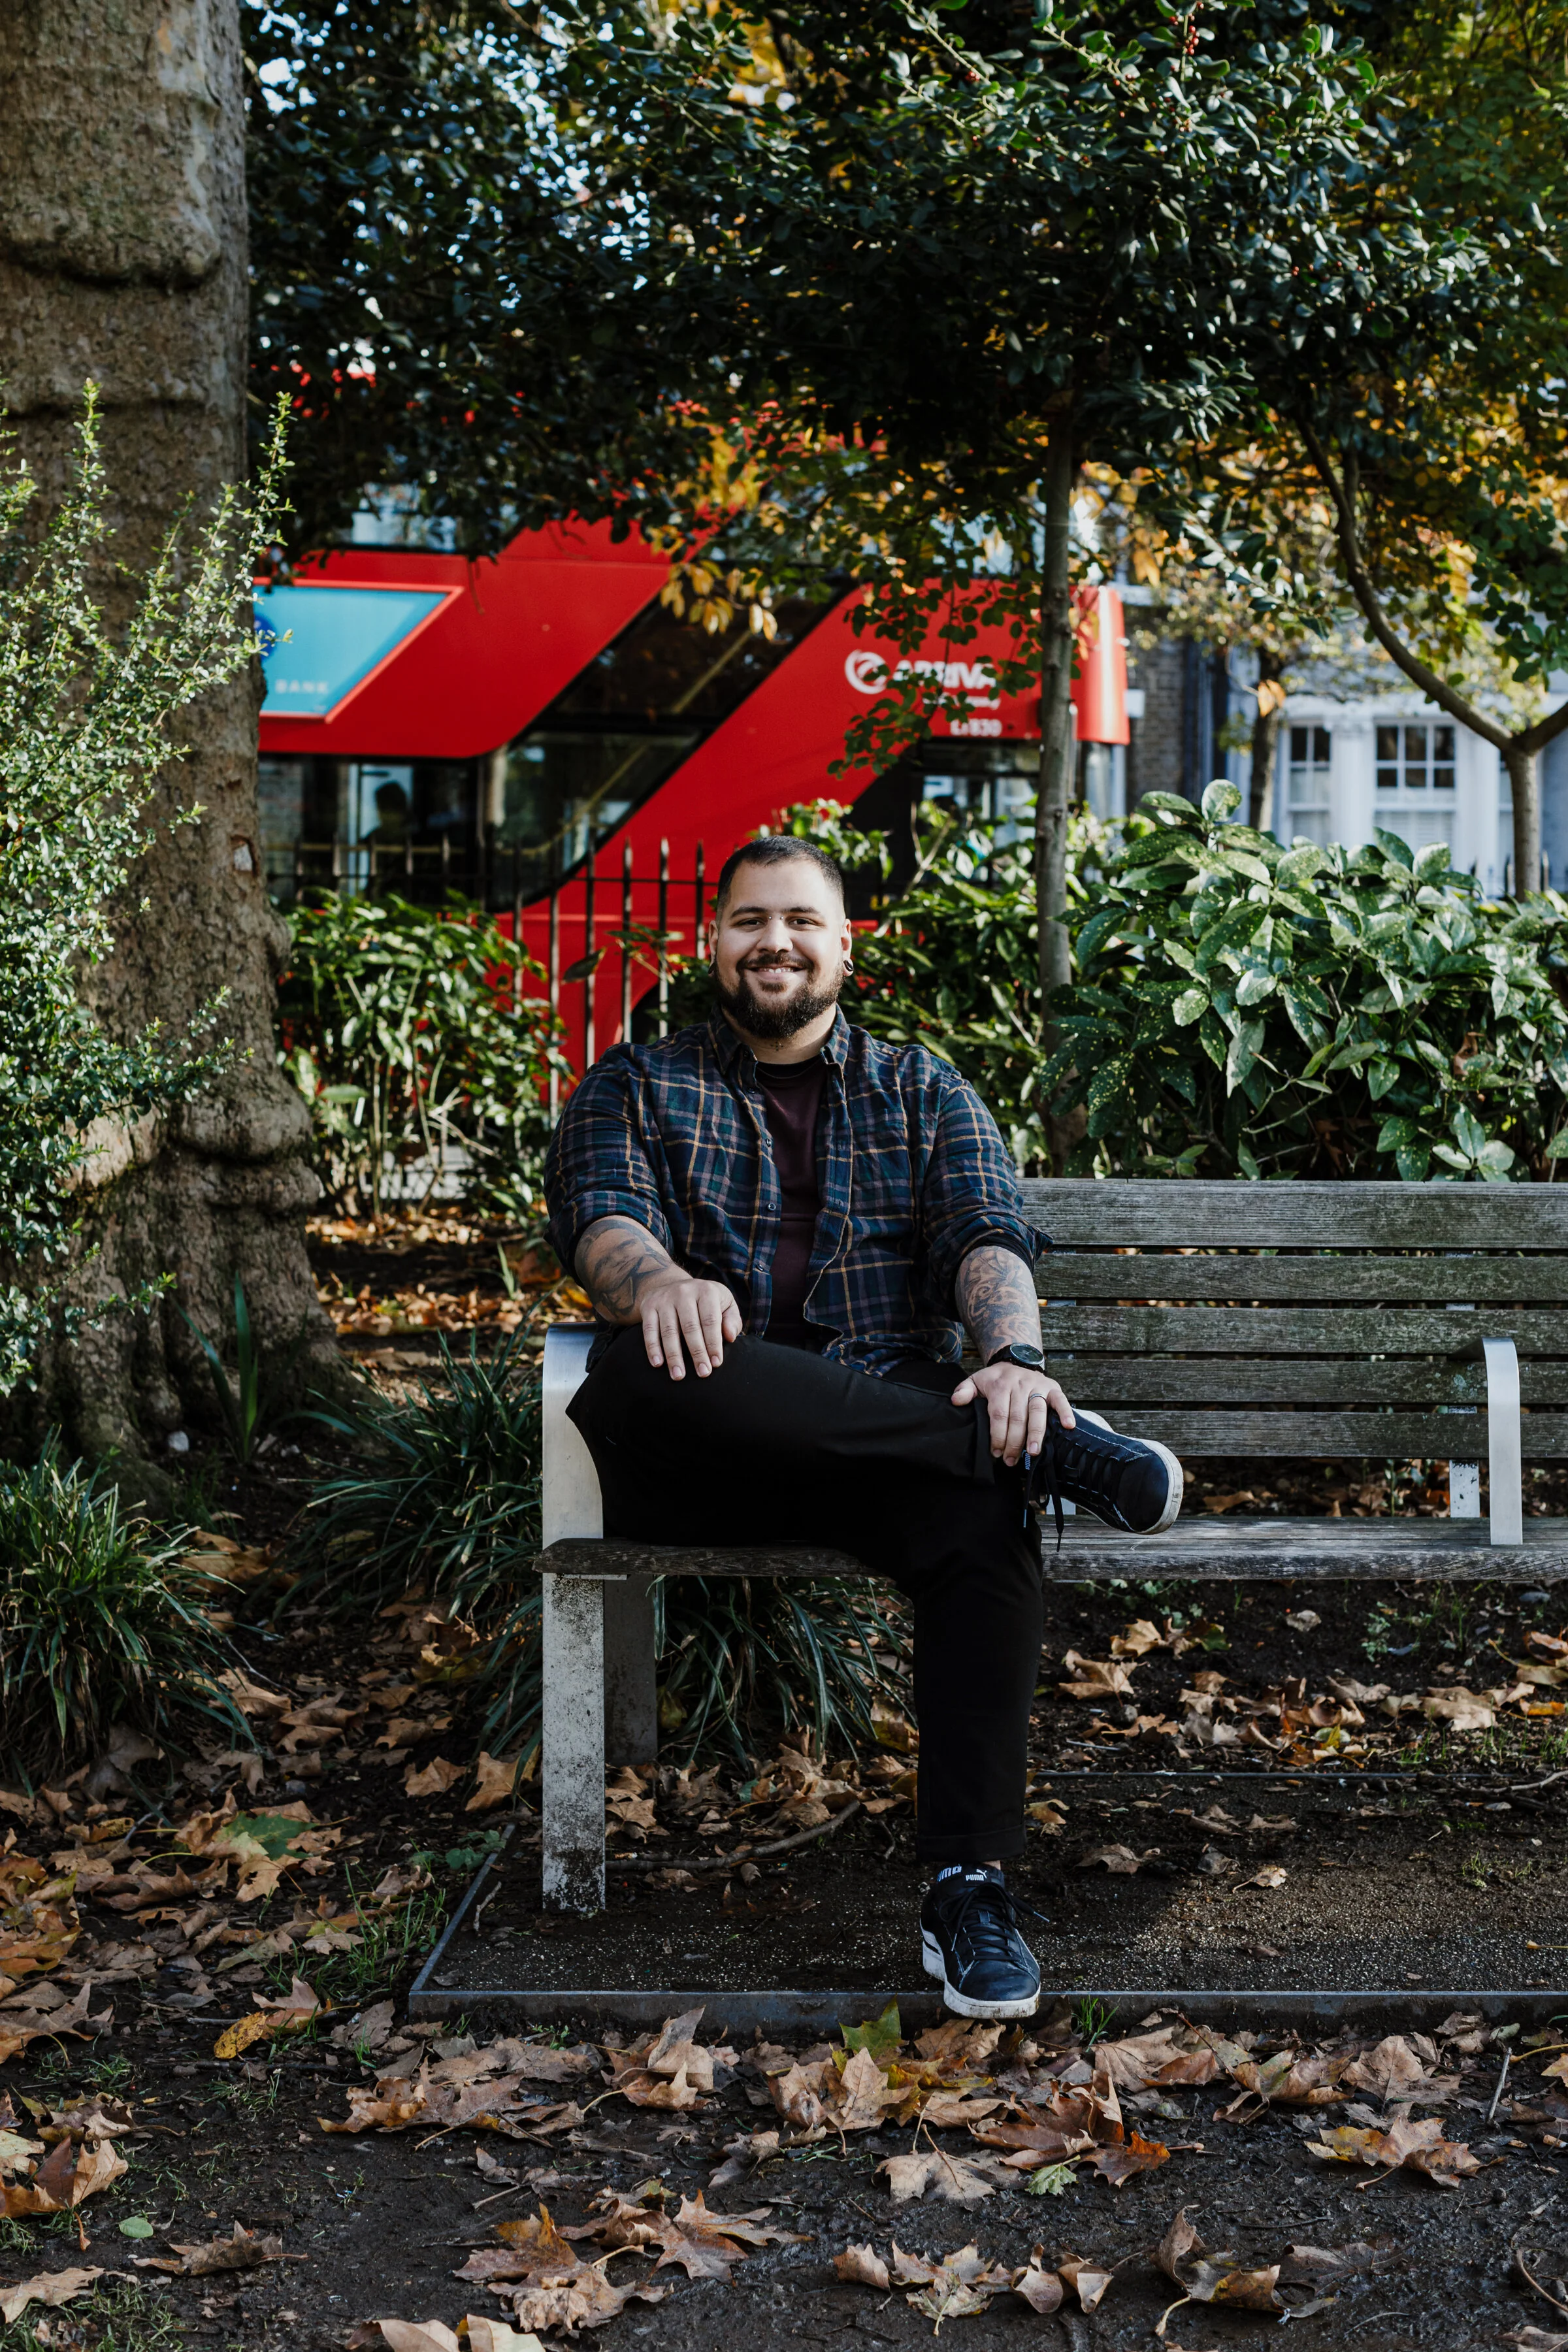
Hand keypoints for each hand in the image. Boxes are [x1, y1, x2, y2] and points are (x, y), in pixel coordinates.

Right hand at [639, 1272, 743, 1379]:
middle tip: (702, 1373)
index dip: (713, 1343)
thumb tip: (730, 1337)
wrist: (672, 1284)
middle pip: (690, 1327)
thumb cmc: (705, 1302)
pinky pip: (649, 1330)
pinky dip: (652, 1348)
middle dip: (697, 1353)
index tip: (716, 1364)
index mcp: (706, 1291)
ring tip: (679, 1375)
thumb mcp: (724, 1304)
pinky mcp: (648, 1306)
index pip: (710, 1321)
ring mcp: (664, 1299)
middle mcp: (684, 1292)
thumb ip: (732, 1320)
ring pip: (669, 1331)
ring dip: (674, 1355)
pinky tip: (658, 1364)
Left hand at [950, 1364, 1074, 1466]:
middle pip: (1017, 1417)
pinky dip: (1066, 1412)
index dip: (998, 1435)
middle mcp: (1019, 1384)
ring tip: (1033, 1452)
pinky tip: (1068, 1426)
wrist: (1015, 1360)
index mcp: (999, 1385)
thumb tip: (956, 1401)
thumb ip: (964, 1391)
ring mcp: (1037, 1386)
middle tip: (1011, 1460)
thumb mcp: (976, 1381)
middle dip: (1014, 1442)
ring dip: (1036, 1433)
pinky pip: (1060, 1400)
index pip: (998, 1414)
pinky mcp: (1052, 1387)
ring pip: (1037, 1411)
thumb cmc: (995, 1379)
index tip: (996, 1452)